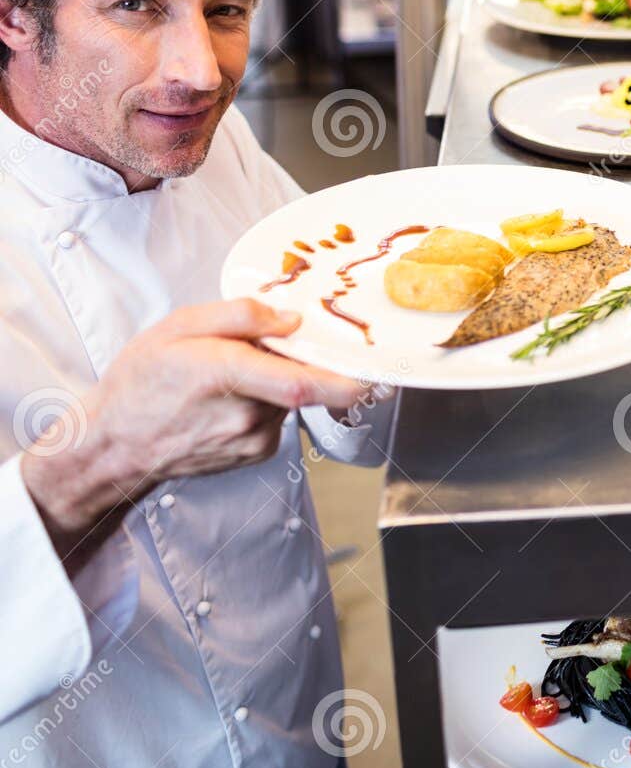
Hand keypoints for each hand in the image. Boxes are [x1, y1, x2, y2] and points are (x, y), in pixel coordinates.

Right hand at [19, 300, 368, 569]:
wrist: (113, 446)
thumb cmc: (141, 382)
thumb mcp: (178, 326)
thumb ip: (239, 315)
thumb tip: (291, 319)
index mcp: (224, 374)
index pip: (301, 383)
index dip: (346, 379)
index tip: (379, 373)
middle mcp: (245, 414)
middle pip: (301, 380)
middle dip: (295, 359)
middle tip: (260, 349)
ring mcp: (253, 439)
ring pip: (291, 397)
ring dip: (277, 381)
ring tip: (227, 378)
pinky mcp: (256, 453)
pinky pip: (279, 415)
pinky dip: (266, 401)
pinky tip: (227, 401)